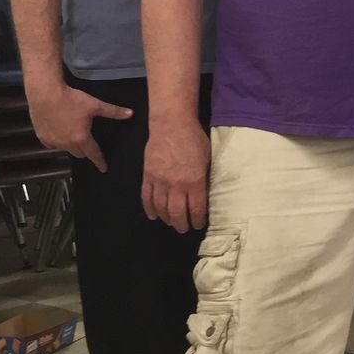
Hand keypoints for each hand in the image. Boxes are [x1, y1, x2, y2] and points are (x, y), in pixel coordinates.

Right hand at [27, 83, 132, 172]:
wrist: (45, 93)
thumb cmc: (71, 99)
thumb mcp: (95, 105)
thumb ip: (113, 111)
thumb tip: (130, 114)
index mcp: (81, 138)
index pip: (94, 154)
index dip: (100, 162)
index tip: (104, 168)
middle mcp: (66, 144)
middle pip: (79, 153)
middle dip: (86, 151)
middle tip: (89, 143)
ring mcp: (53, 141)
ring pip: (65, 150)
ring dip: (71, 146)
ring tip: (74, 136)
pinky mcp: (41, 137)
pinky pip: (52, 145)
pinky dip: (57, 142)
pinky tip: (59, 133)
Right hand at [142, 118, 210, 232]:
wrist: (171, 125)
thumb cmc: (194, 139)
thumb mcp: (207, 159)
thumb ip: (204, 178)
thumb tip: (205, 195)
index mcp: (194, 181)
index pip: (196, 208)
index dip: (197, 220)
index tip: (198, 225)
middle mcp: (176, 184)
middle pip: (177, 213)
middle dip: (181, 225)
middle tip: (184, 229)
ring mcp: (159, 181)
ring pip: (161, 208)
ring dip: (166, 219)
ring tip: (172, 224)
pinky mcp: (147, 176)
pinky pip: (146, 197)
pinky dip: (149, 209)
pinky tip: (154, 216)